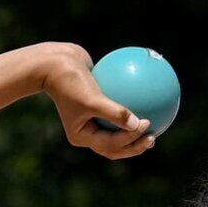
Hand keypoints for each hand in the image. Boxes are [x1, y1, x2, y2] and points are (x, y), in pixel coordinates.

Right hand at [41, 43, 154, 159]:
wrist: (54, 60)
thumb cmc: (69, 80)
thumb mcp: (91, 99)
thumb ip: (115, 113)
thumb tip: (140, 126)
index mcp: (82, 136)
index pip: (111, 145)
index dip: (131, 140)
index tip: (147, 125)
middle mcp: (86, 131)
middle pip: (115, 146)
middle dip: (134, 146)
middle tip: (153, 138)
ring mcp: (90, 119)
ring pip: (116, 130)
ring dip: (133, 132)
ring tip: (152, 126)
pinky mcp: (94, 104)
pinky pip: (115, 109)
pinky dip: (129, 107)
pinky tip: (145, 98)